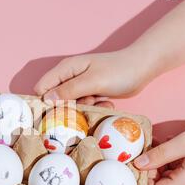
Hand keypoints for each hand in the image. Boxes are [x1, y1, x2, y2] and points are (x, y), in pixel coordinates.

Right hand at [33, 47, 156, 104]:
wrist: (142, 68)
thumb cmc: (118, 71)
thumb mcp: (92, 82)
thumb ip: (69, 90)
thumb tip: (46, 99)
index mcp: (65, 70)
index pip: (42, 88)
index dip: (44, 102)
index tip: (55, 115)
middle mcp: (69, 77)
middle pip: (55, 99)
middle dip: (67, 108)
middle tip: (84, 108)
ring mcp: (80, 85)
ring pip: (70, 105)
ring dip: (82, 109)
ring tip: (98, 102)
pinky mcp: (90, 92)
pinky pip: (84, 105)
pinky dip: (93, 107)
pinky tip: (105, 102)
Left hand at [134, 120, 184, 184]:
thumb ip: (160, 154)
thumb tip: (138, 164)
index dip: (143, 179)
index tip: (139, 161)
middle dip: (150, 170)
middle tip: (148, 150)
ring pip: (168, 183)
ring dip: (160, 165)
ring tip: (160, 145)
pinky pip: (178, 177)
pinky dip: (171, 164)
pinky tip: (171, 148)